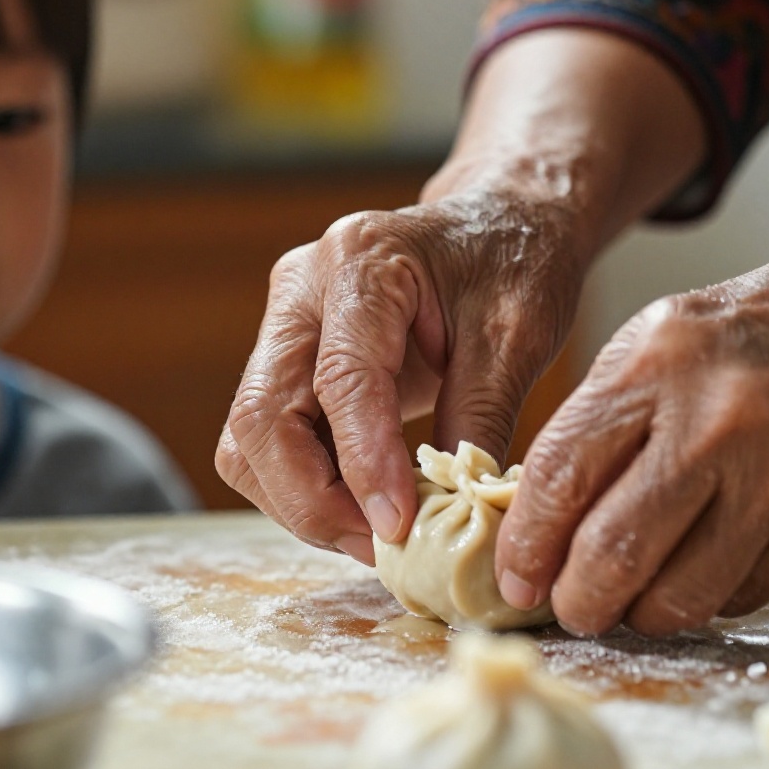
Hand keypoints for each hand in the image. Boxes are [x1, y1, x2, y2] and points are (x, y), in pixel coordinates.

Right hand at [216, 188, 589, 563]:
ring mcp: (283, 324)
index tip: (395, 526)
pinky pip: (267, 441)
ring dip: (300, 502)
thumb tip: (454, 512)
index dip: (361, 462)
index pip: (341, 378)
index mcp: (362, 261)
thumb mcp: (519, 335)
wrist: (497, 222)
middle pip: (261, 414)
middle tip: (380, 546)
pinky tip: (362, 508)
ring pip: (248, 438)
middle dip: (311, 499)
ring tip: (376, 534)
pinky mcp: (285, 360)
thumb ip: (480, 416)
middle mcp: (301, 288)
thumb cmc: (515, 262)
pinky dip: (304, 488)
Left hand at [495, 231, 768, 635]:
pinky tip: (702, 568)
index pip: (558, 475)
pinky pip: (743, 595)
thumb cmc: (763, 330)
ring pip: (679, 597)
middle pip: (612, 552)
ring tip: (632, 600)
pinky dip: (709, 597)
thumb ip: (602, 417)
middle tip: (570, 608)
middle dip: (576, 600)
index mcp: (655, 363)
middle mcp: (715, 422)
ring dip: (640, 616)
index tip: (515, 577)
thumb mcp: (663, 336)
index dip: (525, 543)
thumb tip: (539, 517)